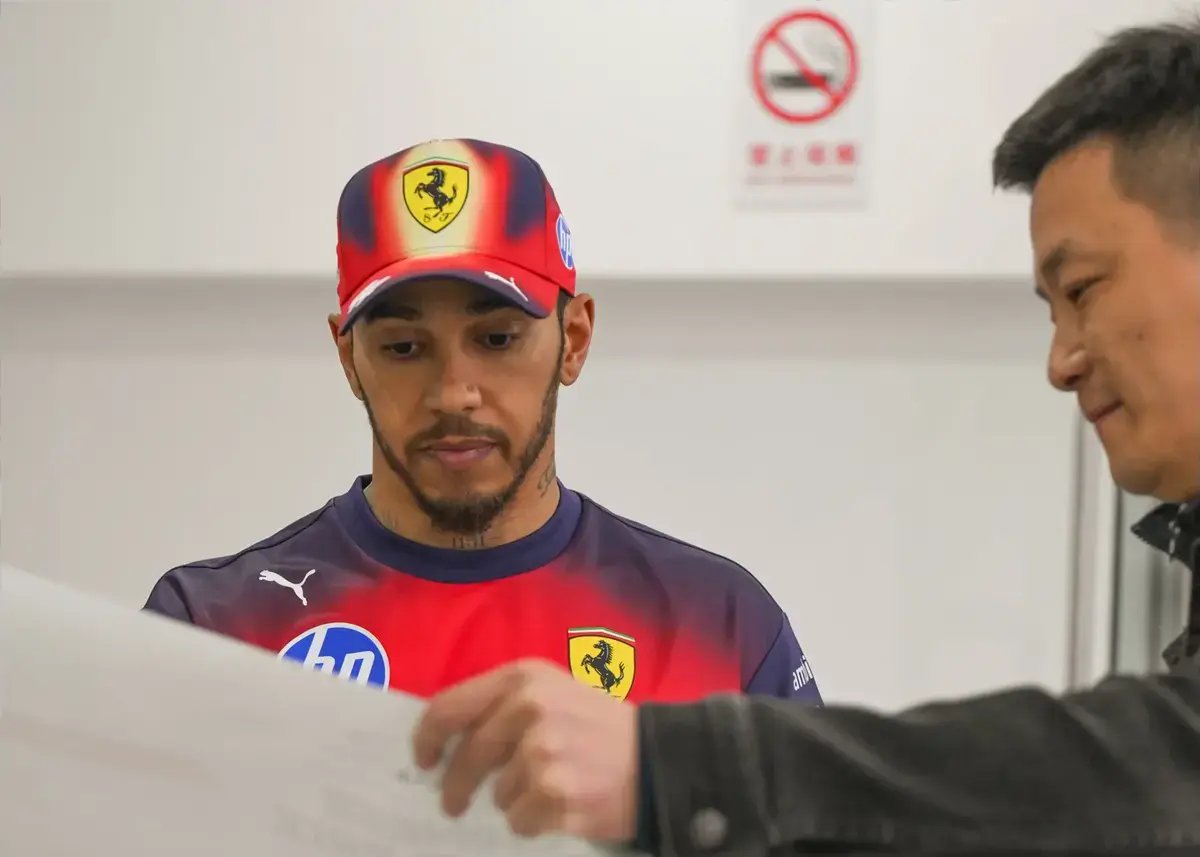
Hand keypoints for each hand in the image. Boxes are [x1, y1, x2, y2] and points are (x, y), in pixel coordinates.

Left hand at [412, 658, 639, 842]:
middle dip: (455, 786)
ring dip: (514, 801)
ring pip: (497, 794)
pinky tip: (560, 807)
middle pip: (467, 756)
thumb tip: (447, 741)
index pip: (450, 707)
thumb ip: (504, 706)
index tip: (424, 759)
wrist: (656, 759)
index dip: (427, 737)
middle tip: (453, 804)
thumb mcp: (553, 693)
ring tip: (547, 790)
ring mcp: (541, 750)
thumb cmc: (599, 727)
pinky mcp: (554, 791)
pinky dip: (533, 822)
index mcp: (522, 678)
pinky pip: (519, 820)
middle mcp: (528, 707)